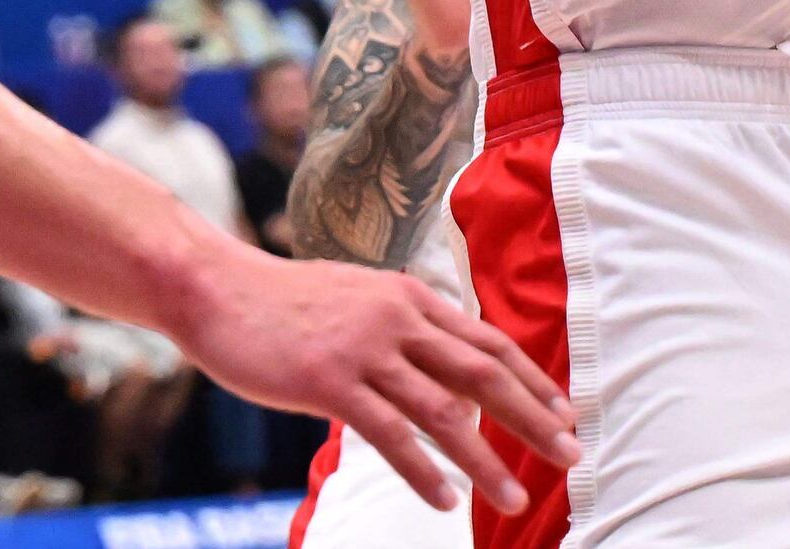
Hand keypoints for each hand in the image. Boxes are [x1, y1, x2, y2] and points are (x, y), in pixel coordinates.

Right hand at [172, 251, 575, 516]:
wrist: (217, 288)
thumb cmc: (288, 304)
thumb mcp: (360, 303)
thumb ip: (406, 336)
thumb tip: (452, 391)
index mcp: (409, 298)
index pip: (487, 341)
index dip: (531, 379)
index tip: (566, 411)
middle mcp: (397, 319)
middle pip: (482, 374)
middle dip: (532, 418)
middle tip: (572, 453)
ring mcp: (364, 350)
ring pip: (443, 412)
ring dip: (486, 460)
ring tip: (515, 499)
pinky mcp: (328, 382)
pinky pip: (388, 435)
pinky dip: (423, 472)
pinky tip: (446, 501)